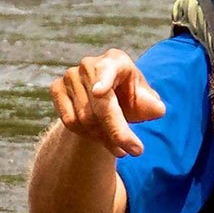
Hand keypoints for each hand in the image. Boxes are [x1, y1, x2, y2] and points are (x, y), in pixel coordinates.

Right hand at [51, 48, 165, 157]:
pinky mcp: (57, 88)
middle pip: (100, 106)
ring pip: (85, 118)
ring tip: (117, 144)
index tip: (100, 92)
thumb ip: (153, 106)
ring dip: (104, 138)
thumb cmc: (131, 100)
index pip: (109, 70)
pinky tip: (99, 136)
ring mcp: (71, 75)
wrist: (107, 101)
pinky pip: (70, 120)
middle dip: (117, 132)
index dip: (104, 81)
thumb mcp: (147, 102)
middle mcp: (90, 64)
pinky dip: (87, 135)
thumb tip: (157, 110)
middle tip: (135, 151)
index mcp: (116, 60)